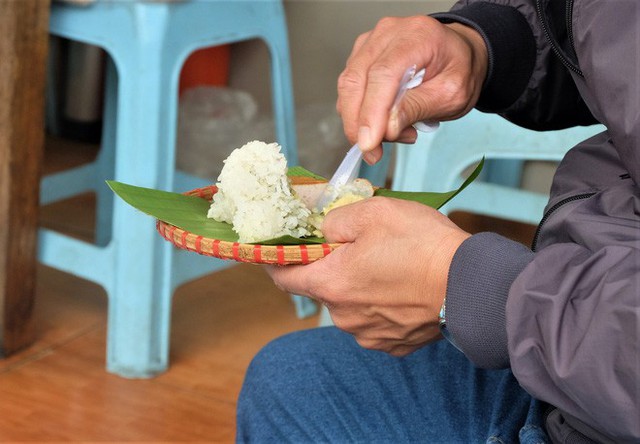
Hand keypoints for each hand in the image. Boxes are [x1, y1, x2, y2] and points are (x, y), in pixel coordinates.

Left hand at [266, 197, 469, 355]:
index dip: (277, 261)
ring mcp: (369, 334)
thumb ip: (335, 220)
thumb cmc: (421, 245)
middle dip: (332, 267)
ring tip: (388, 267)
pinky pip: (375, 322)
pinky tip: (402, 289)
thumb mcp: (373, 212)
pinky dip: (380, 306)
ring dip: (358, 287)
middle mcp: (344, 317)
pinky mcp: (394, 345)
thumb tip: (323, 230)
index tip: (278, 250)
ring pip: (350, 306)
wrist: (471, 284)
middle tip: (356, 246)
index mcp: (331, 284)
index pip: (284, 277)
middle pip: (323, 288)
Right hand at [337, 16, 487, 163]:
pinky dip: (361, 113)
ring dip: (362, 121)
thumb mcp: (451, 95)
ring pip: (348, 87)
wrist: (456, 55)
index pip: (383, 74)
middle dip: (359, 124)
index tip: (369, 143)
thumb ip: (417, 108)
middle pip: (356, 80)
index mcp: (417, 36)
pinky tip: (386, 122)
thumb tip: (385, 128)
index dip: (371, 112)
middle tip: (374, 153)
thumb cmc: (457, 71)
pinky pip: (349, 89)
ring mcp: (370, 42)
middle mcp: (388, 33)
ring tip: (395, 133)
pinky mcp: (360, 55)